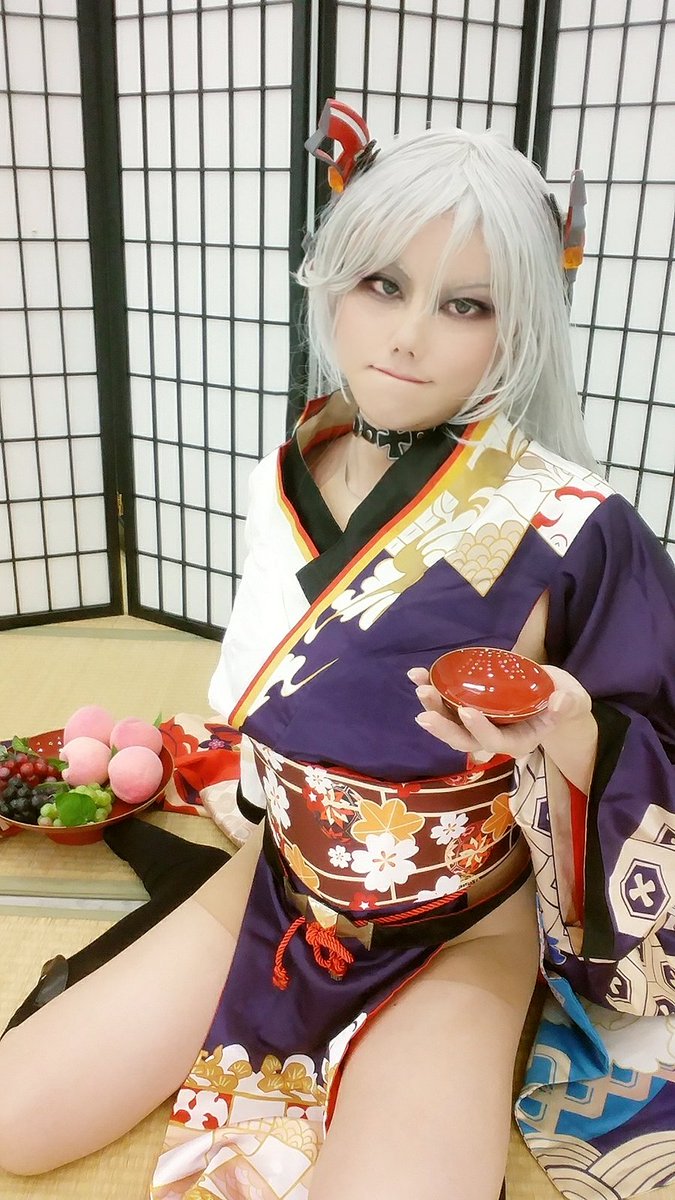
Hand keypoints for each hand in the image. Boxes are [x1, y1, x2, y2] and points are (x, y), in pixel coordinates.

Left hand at [408, 664, 594, 778]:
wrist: (554, 698)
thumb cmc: (564, 701)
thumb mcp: (574, 701)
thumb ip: (569, 703)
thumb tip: (560, 701)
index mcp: (518, 741)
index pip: (495, 742)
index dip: (480, 730)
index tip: (467, 711)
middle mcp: (494, 737)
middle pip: (464, 740)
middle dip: (443, 726)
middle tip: (425, 711)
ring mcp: (479, 725)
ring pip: (451, 724)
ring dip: (432, 708)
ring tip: (419, 687)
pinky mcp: (469, 709)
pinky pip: (447, 705)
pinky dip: (432, 692)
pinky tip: (417, 675)